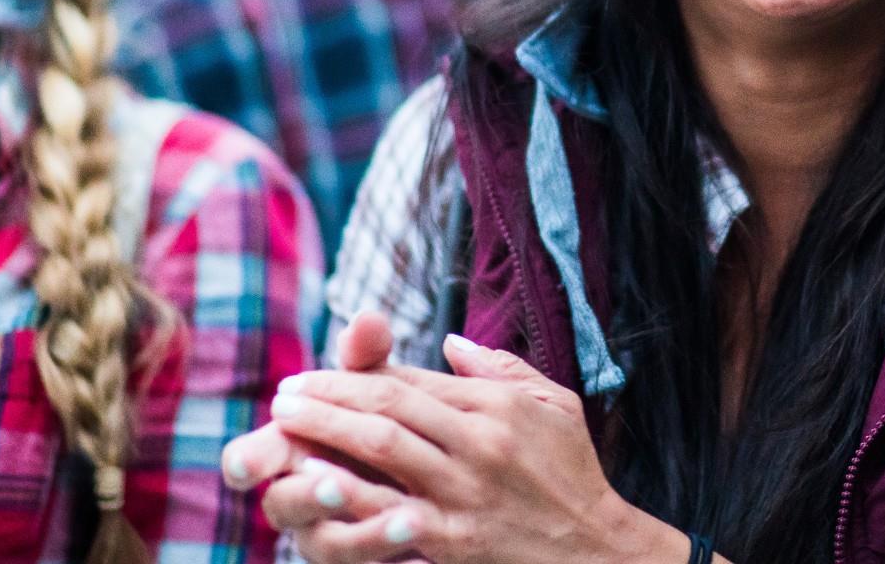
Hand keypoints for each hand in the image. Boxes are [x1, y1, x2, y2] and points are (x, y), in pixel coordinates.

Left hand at [223, 317, 689, 563]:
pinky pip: (392, 513)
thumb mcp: (554, 406)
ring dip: (326, 431)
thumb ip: (501, 368)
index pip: (412, 379)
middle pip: (387, 404)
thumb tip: (451, 342)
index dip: (357, 374)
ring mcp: (466, 489)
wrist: (600, 551)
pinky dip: (352, 497)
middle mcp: (478, 440)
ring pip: (382, 446)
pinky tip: (316, 486)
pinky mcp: (456, 538)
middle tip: (285, 392)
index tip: (318, 375)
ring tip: (285, 423)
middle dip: (329, 394)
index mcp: (496, 405)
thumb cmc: (575, 475)